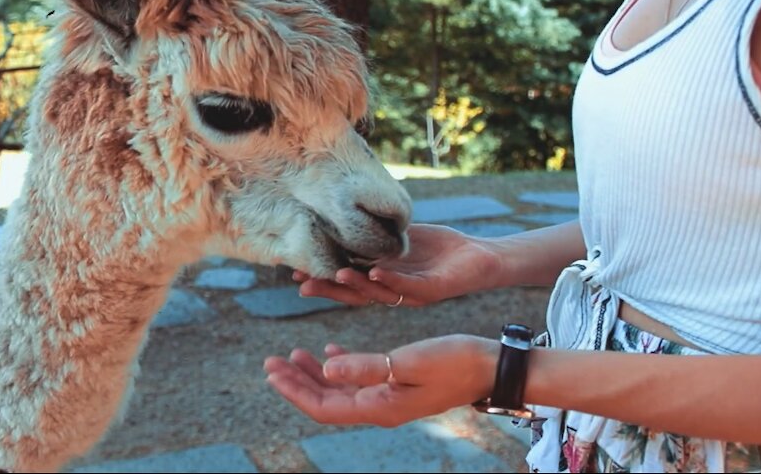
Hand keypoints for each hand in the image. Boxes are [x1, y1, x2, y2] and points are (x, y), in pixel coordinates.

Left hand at [263, 335, 496, 427]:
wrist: (491, 367)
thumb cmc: (454, 361)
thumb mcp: (408, 360)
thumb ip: (366, 366)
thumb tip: (326, 370)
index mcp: (380, 407)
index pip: (325, 407)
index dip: (294, 391)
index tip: (271, 372)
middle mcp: (381, 408)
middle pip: (327, 401)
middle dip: (296, 382)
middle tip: (270, 361)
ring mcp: (389, 398)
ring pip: (340, 390)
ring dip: (314, 374)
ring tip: (291, 354)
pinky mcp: (398, 385)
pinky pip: (359, 381)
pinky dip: (340, 366)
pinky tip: (329, 352)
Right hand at [292, 224, 503, 307]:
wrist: (480, 256)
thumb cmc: (439, 248)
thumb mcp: (400, 239)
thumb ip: (374, 236)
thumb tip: (341, 220)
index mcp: (383, 281)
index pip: (347, 282)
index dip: (322, 279)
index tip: (296, 274)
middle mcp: (393, 292)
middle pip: (355, 294)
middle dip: (329, 288)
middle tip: (303, 284)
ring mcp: (411, 294)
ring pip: (379, 293)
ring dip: (357, 285)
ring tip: (337, 273)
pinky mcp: (433, 290)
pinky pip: (408, 288)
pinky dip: (391, 280)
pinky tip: (376, 272)